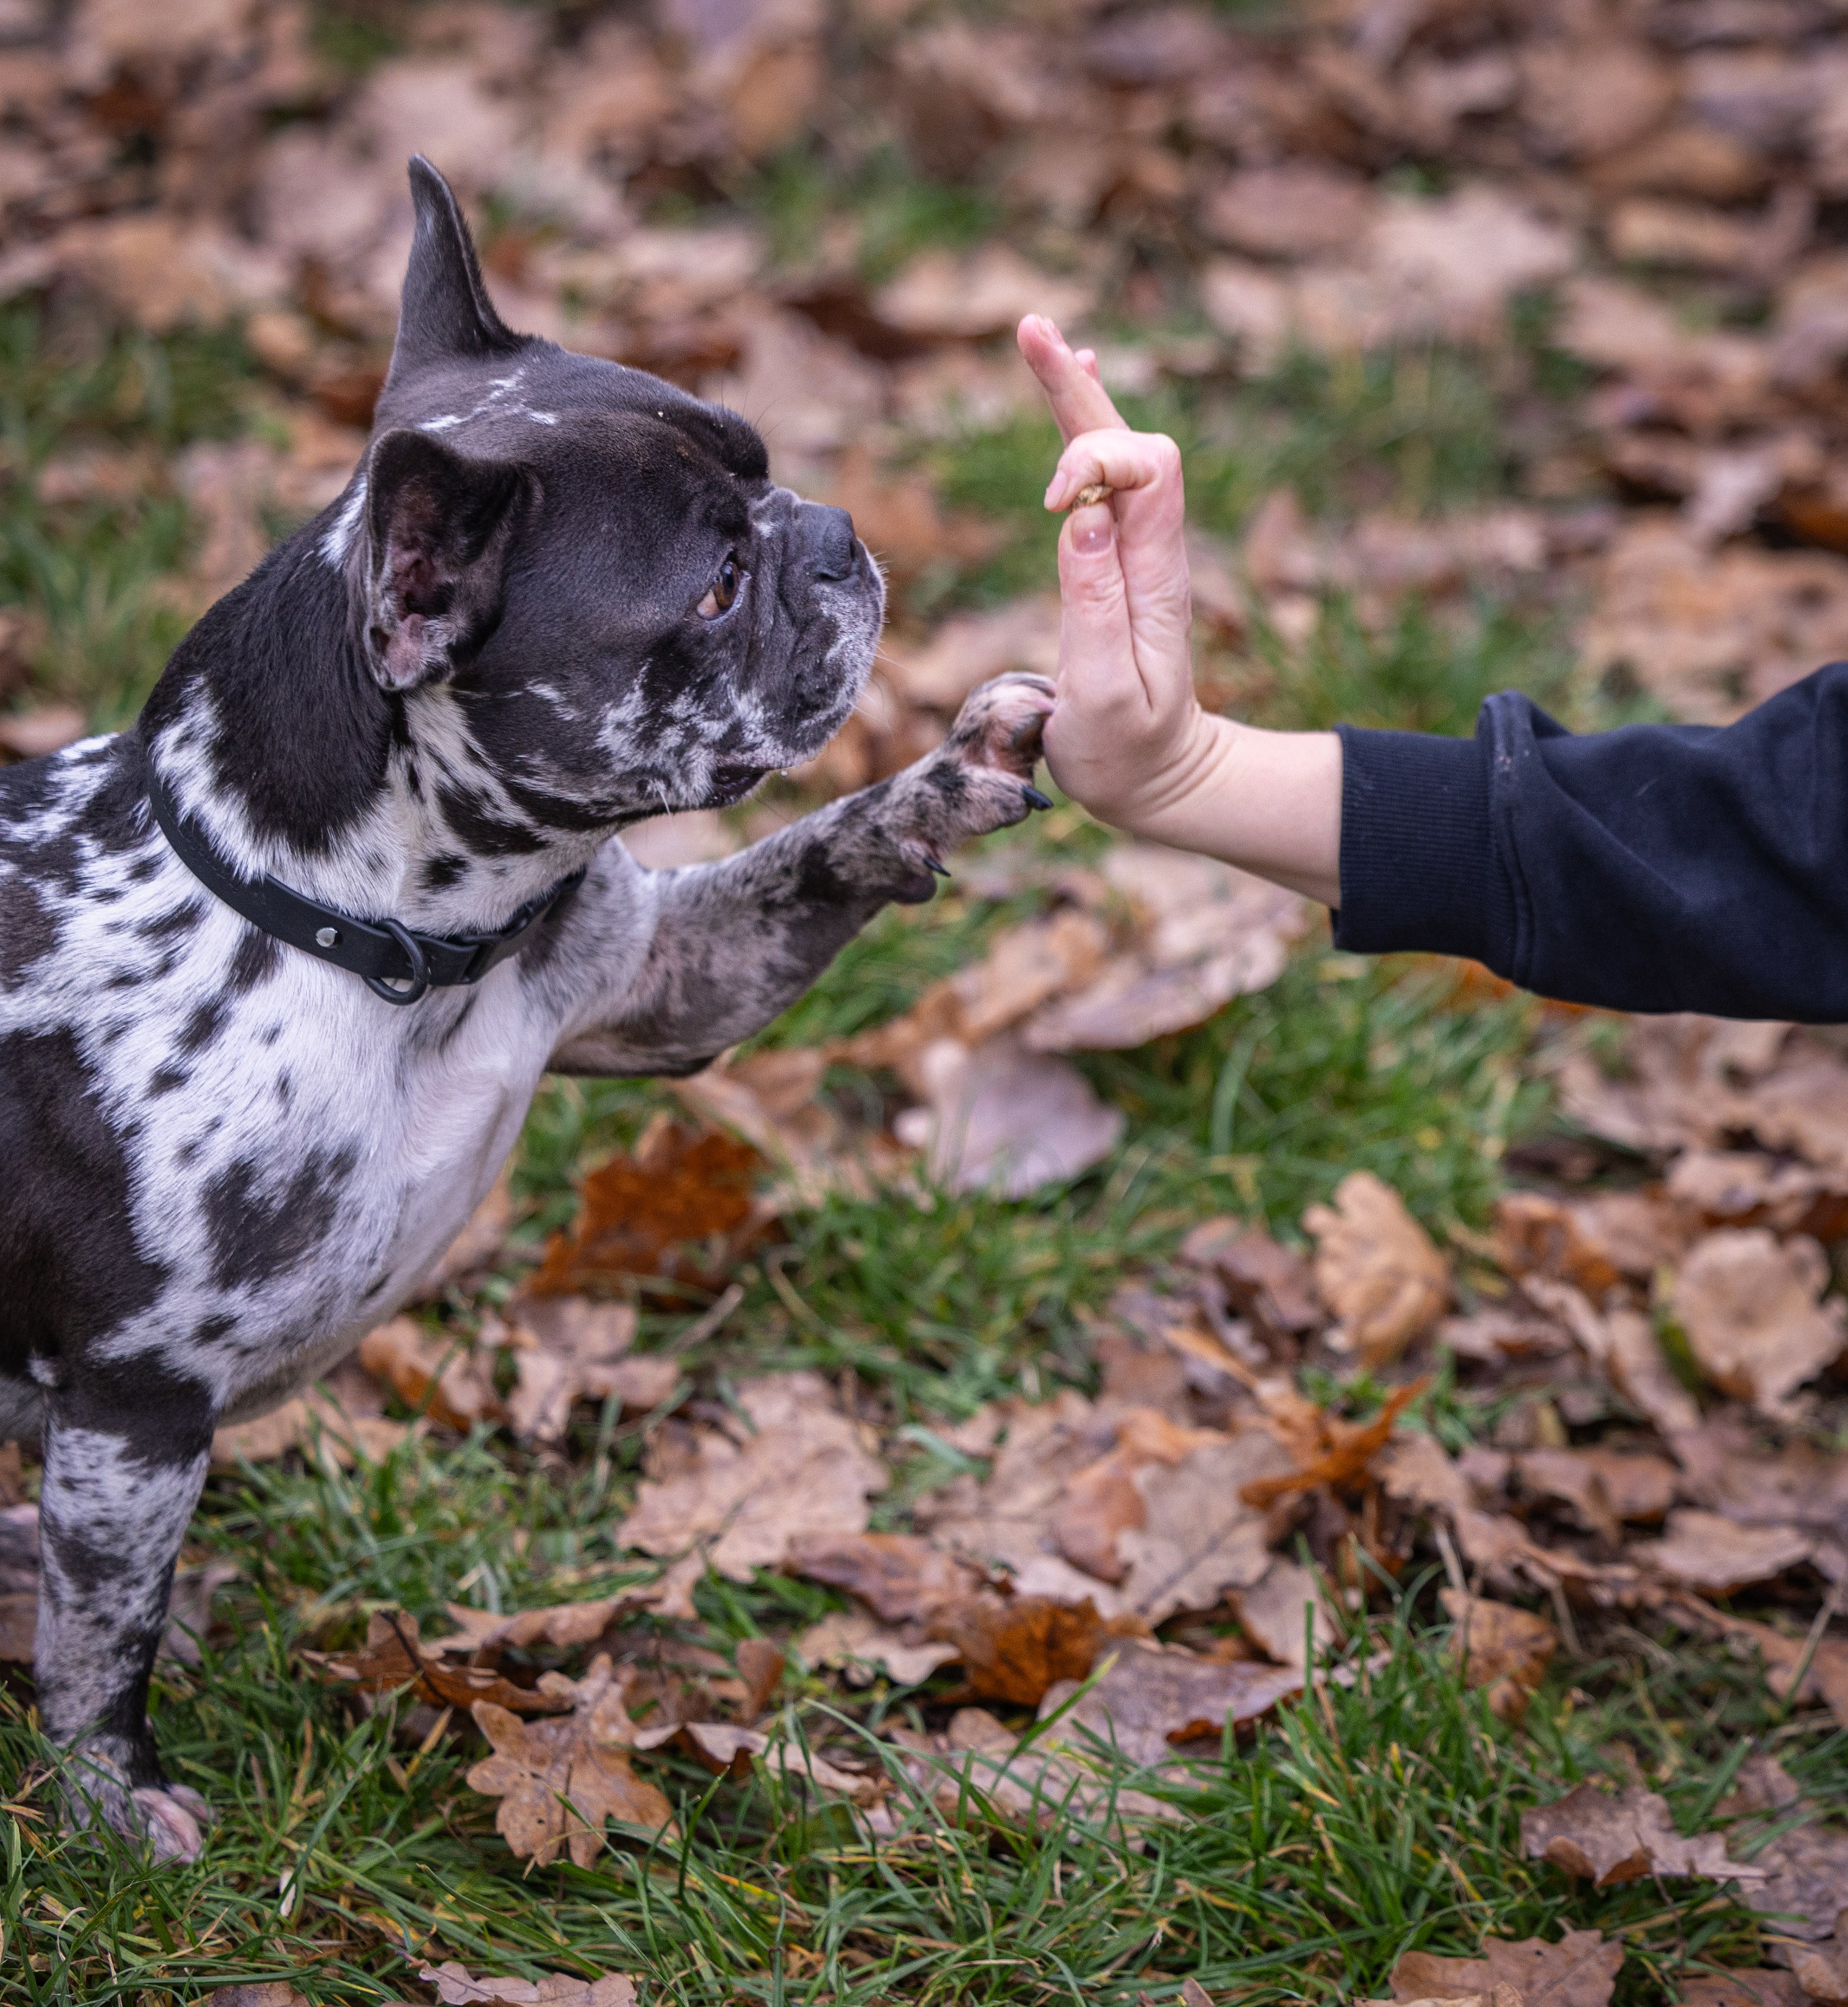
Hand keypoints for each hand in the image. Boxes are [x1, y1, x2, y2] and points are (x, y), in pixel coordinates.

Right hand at [1015, 315, 1342, 906]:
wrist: (1161, 781)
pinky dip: (1085, 430)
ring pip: (1115, 450)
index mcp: (1154, 577)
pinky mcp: (1117, 564)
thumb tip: (1081, 515)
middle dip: (1077, 389)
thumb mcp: (1104, 697)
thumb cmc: (1127, 753)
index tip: (1052, 509)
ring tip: (1039, 334)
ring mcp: (1136, 554)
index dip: (1093, 462)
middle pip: (1130, 440)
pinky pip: (1106, 480)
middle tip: (1031, 328)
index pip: (1144, 470)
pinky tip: (1075, 386)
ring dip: (1075, 394)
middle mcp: (1151, 552)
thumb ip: (1095, 608)